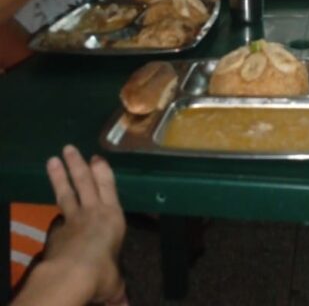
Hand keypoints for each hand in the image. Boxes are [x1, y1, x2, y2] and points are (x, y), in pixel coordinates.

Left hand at [44, 145, 125, 303]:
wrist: (72, 276)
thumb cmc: (103, 273)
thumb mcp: (115, 285)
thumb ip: (118, 291)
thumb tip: (125, 305)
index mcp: (113, 217)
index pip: (108, 187)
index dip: (102, 171)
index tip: (96, 158)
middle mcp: (92, 212)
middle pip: (83, 182)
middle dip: (77, 165)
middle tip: (69, 149)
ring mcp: (71, 220)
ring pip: (66, 193)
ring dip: (59, 176)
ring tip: (53, 160)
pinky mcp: (54, 233)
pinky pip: (56, 222)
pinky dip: (56, 219)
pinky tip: (53, 221)